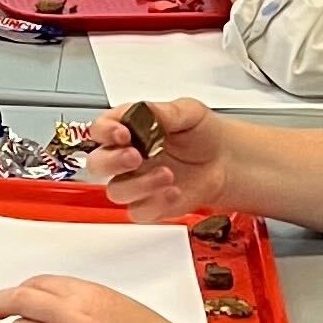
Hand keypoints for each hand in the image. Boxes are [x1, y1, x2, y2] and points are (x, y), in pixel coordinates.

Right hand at [79, 99, 227, 217]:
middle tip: (135, 156)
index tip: (122, 133)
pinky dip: (155, 203)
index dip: (105, 131)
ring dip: (139, 184)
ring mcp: (136, 183)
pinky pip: (138, 211)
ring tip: (167, 174)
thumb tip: (143, 111)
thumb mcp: (188, 112)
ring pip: (116, 191)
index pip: (101, 129)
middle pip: (97, 164)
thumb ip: (162, 112)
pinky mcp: (150, 205)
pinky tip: (172, 191)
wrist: (225, 160)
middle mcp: (127, 156)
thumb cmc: (203, 134)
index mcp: (129, 129)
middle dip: (112, 161)